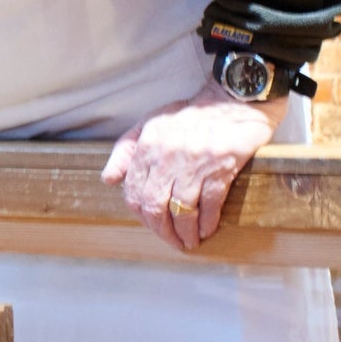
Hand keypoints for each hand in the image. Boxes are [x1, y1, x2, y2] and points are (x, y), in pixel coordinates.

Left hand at [100, 86, 287, 251]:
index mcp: (147, 145)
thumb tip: (108, 180)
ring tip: (190, 241)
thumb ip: (126, 151)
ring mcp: (194, 162)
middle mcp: (167, 155)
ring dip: (186, 233)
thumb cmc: (190, 114)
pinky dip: (207, 223)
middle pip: (155, 206)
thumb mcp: (150, 123)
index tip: (152, 225)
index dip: (142, 216)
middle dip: (162, 231)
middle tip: (172, 242)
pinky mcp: (221, 166)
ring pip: (182, 210)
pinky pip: (210, 204)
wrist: (232, 99)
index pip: (134, 192)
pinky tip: (207, 230)